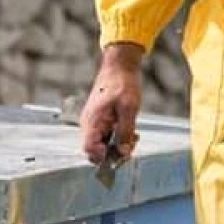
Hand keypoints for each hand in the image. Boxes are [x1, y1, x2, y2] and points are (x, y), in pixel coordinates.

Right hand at [80, 43, 143, 164]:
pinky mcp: (101, 121)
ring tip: (134, 136)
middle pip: (96, 151)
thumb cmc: (123, 84)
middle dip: (114, 153)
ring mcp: (94, 123)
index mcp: (92, 122)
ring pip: (103, 145)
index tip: (121, 152)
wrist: (119, 67)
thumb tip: (123, 153)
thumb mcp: (129, 108)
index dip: (104, 157)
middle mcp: (89, 125)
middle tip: (132, 144)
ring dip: (118, 146)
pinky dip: (118, 138)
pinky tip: (131, 131)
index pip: (89, 150)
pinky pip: (107, 137)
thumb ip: (125, 132)